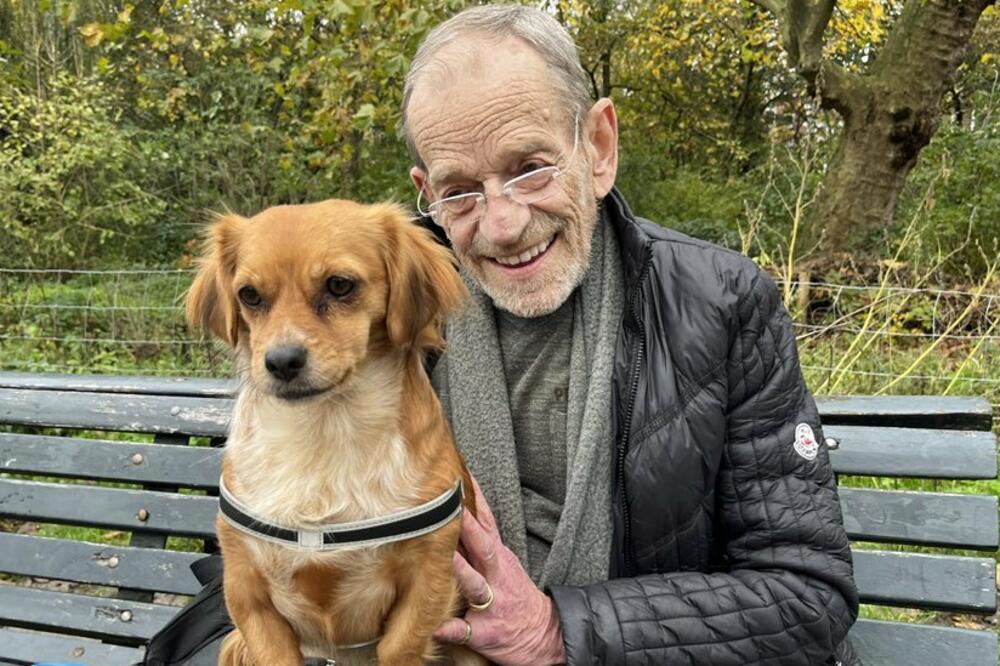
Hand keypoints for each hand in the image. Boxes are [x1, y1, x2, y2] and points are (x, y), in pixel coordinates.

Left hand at [435, 476, 566, 665]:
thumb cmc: (515, 594)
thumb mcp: (504, 563)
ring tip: (444, 559)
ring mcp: (491, 603)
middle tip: (449, 508)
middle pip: (483, 546)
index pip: (485, 523)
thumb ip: (480, 541)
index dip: (475, 500)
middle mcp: (495, 576)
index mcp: (498, 557)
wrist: (544, 634)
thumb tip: (452, 514)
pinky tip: (433, 626)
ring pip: (474, 584)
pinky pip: (463, 630)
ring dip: (459, 571)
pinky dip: (448, 628)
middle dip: (467, 527)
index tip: (460, 476)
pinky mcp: (485, 632)